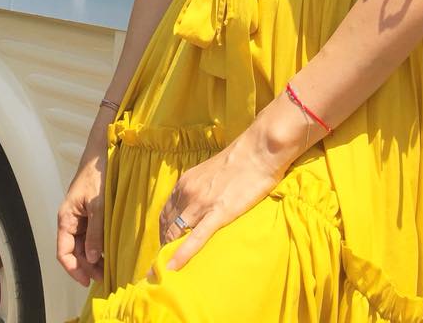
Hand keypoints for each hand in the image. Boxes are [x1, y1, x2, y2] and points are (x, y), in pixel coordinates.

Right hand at [57, 154, 106, 285]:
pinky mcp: (92, 214)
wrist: (103, 153)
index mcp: (66, 218)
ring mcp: (81, 218)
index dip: (73, 269)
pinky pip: (93, 235)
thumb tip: (92, 259)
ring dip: (94, 258)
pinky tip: (111, 253)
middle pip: (74, 252)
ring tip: (110, 269)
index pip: (63, 252)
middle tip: (106, 277)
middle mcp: (71, 221)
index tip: (87, 281)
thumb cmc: (97, 175)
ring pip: (84, 246)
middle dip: (87, 267)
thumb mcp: (97, 204)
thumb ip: (95, 231)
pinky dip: (100, 246)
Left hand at [157, 132, 286, 271]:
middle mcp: (188, 192)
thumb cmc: (239, 159)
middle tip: (165, 263)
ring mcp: (202, 203)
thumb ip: (200, 186)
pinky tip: (173, 268)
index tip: (166, 245)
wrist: (258, 150)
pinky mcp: (219, 212)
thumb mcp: (210, 171)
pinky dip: (182, 254)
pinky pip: (196, 237)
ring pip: (177, 232)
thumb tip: (199, 202)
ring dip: (169, 251)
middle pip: (168, 225)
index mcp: (186, 182)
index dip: (163, 231)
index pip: (166, 213)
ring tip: (165, 271)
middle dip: (164, 245)